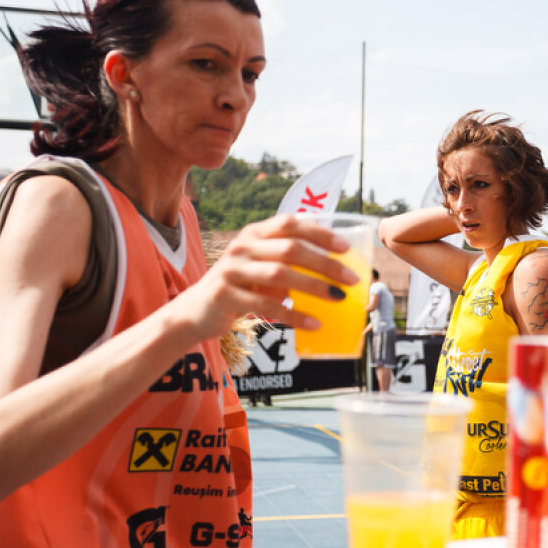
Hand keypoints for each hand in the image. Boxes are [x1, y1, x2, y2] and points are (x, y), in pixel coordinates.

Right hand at [175, 213, 360, 340]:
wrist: (195, 311)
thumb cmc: (241, 287)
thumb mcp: (261, 266)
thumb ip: (289, 262)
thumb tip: (338, 271)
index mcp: (254, 234)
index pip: (290, 223)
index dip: (319, 233)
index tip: (345, 247)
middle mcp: (242, 246)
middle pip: (291, 249)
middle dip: (325, 263)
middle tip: (352, 279)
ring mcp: (231, 270)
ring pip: (281, 275)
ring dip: (315, 287)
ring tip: (339, 298)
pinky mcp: (225, 296)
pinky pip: (267, 305)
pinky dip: (295, 315)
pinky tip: (315, 323)